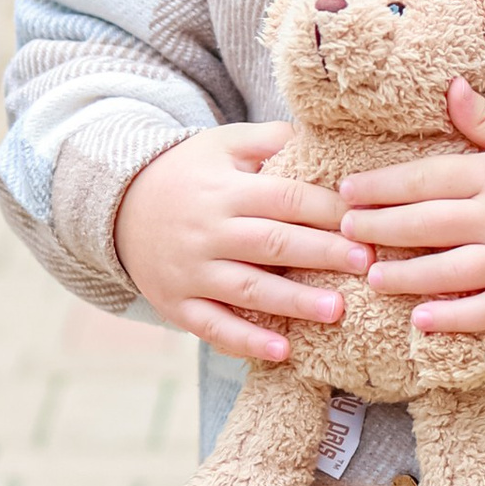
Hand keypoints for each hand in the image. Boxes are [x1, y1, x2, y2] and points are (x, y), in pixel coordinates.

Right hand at [113, 122, 370, 363]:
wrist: (118, 206)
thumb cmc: (187, 173)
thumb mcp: (222, 144)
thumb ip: (270, 140)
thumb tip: (323, 134)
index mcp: (225, 190)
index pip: (285, 198)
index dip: (328, 210)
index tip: (366, 221)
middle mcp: (208, 231)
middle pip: (273, 244)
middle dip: (322, 254)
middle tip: (366, 264)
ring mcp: (191, 271)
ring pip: (248, 289)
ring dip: (294, 302)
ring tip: (337, 311)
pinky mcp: (177, 304)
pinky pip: (214, 327)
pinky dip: (247, 341)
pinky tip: (283, 351)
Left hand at [337, 81, 484, 335]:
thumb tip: (449, 87)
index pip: (427, 178)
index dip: (383, 185)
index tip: (346, 191)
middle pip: (429, 223)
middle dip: (381, 227)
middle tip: (345, 232)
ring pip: (452, 269)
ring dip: (408, 273)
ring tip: (373, 276)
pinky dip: (455, 317)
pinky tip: (421, 320)